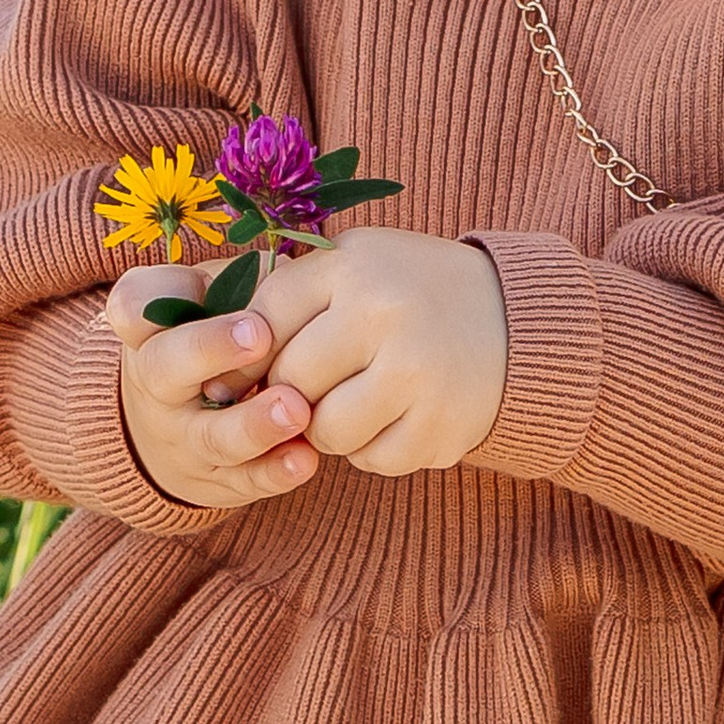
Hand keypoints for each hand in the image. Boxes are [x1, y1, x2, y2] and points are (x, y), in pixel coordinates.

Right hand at [109, 271, 320, 510]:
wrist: (174, 423)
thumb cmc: (208, 337)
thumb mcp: (205, 299)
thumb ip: (237, 280)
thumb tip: (288, 267)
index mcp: (149, 329)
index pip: (134, 307)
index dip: (156, 301)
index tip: (201, 281)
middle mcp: (156, 384)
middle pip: (166, 369)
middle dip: (210, 351)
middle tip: (260, 335)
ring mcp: (184, 436)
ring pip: (212, 435)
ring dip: (254, 424)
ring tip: (296, 409)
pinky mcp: (216, 479)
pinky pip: (243, 480)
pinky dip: (274, 472)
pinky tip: (305, 459)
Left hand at [248, 228, 508, 475]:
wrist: (520, 322)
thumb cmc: (413, 293)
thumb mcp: (357, 264)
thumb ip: (287, 291)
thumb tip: (203, 342)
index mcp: (353, 265)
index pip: (262, 320)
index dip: (244, 356)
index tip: (243, 374)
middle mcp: (384, 313)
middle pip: (289, 382)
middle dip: (289, 395)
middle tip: (310, 390)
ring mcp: (417, 372)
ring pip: (325, 430)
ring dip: (328, 429)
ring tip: (354, 403)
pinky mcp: (442, 425)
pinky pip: (372, 460)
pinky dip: (374, 449)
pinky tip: (396, 417)